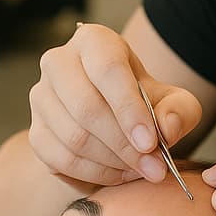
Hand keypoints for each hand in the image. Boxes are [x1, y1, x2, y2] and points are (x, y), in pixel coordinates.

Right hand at [28, 23, 202, 187]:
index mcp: (94, 42)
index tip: (151, 142)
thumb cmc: (145, 103)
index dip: (130, 109)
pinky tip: (120, 174)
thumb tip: (167, 129)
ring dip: (113, 162)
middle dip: (124, 145)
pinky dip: (96, 174)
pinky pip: (62, 159)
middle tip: (154, 167)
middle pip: (86, 107)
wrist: (117, 122)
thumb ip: (180, 111)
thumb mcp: (174, 102)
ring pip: (74, 137)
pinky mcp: (36, 132)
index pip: (107, 70)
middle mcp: (59, 62)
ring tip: (141, 169)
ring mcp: (41, 97)